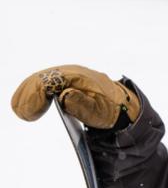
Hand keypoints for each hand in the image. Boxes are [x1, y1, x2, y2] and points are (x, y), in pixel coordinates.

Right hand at [11, 65, 139, 128]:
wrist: (121, 104)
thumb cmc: (110, 108)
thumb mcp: (98, 111)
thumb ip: (81, 104)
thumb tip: (64, 95)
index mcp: (79, 78)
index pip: (49, 81)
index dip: (36, 96)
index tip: (31, 114)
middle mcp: (72, 72)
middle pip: (42, 78)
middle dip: (29, 95)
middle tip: (26, 114)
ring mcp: (69, 75)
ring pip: (42, 79)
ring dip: (30, 94)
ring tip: (26, 112)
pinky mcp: (66, 81)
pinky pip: (46, 83)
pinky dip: (36, 93)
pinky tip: (32, 106)